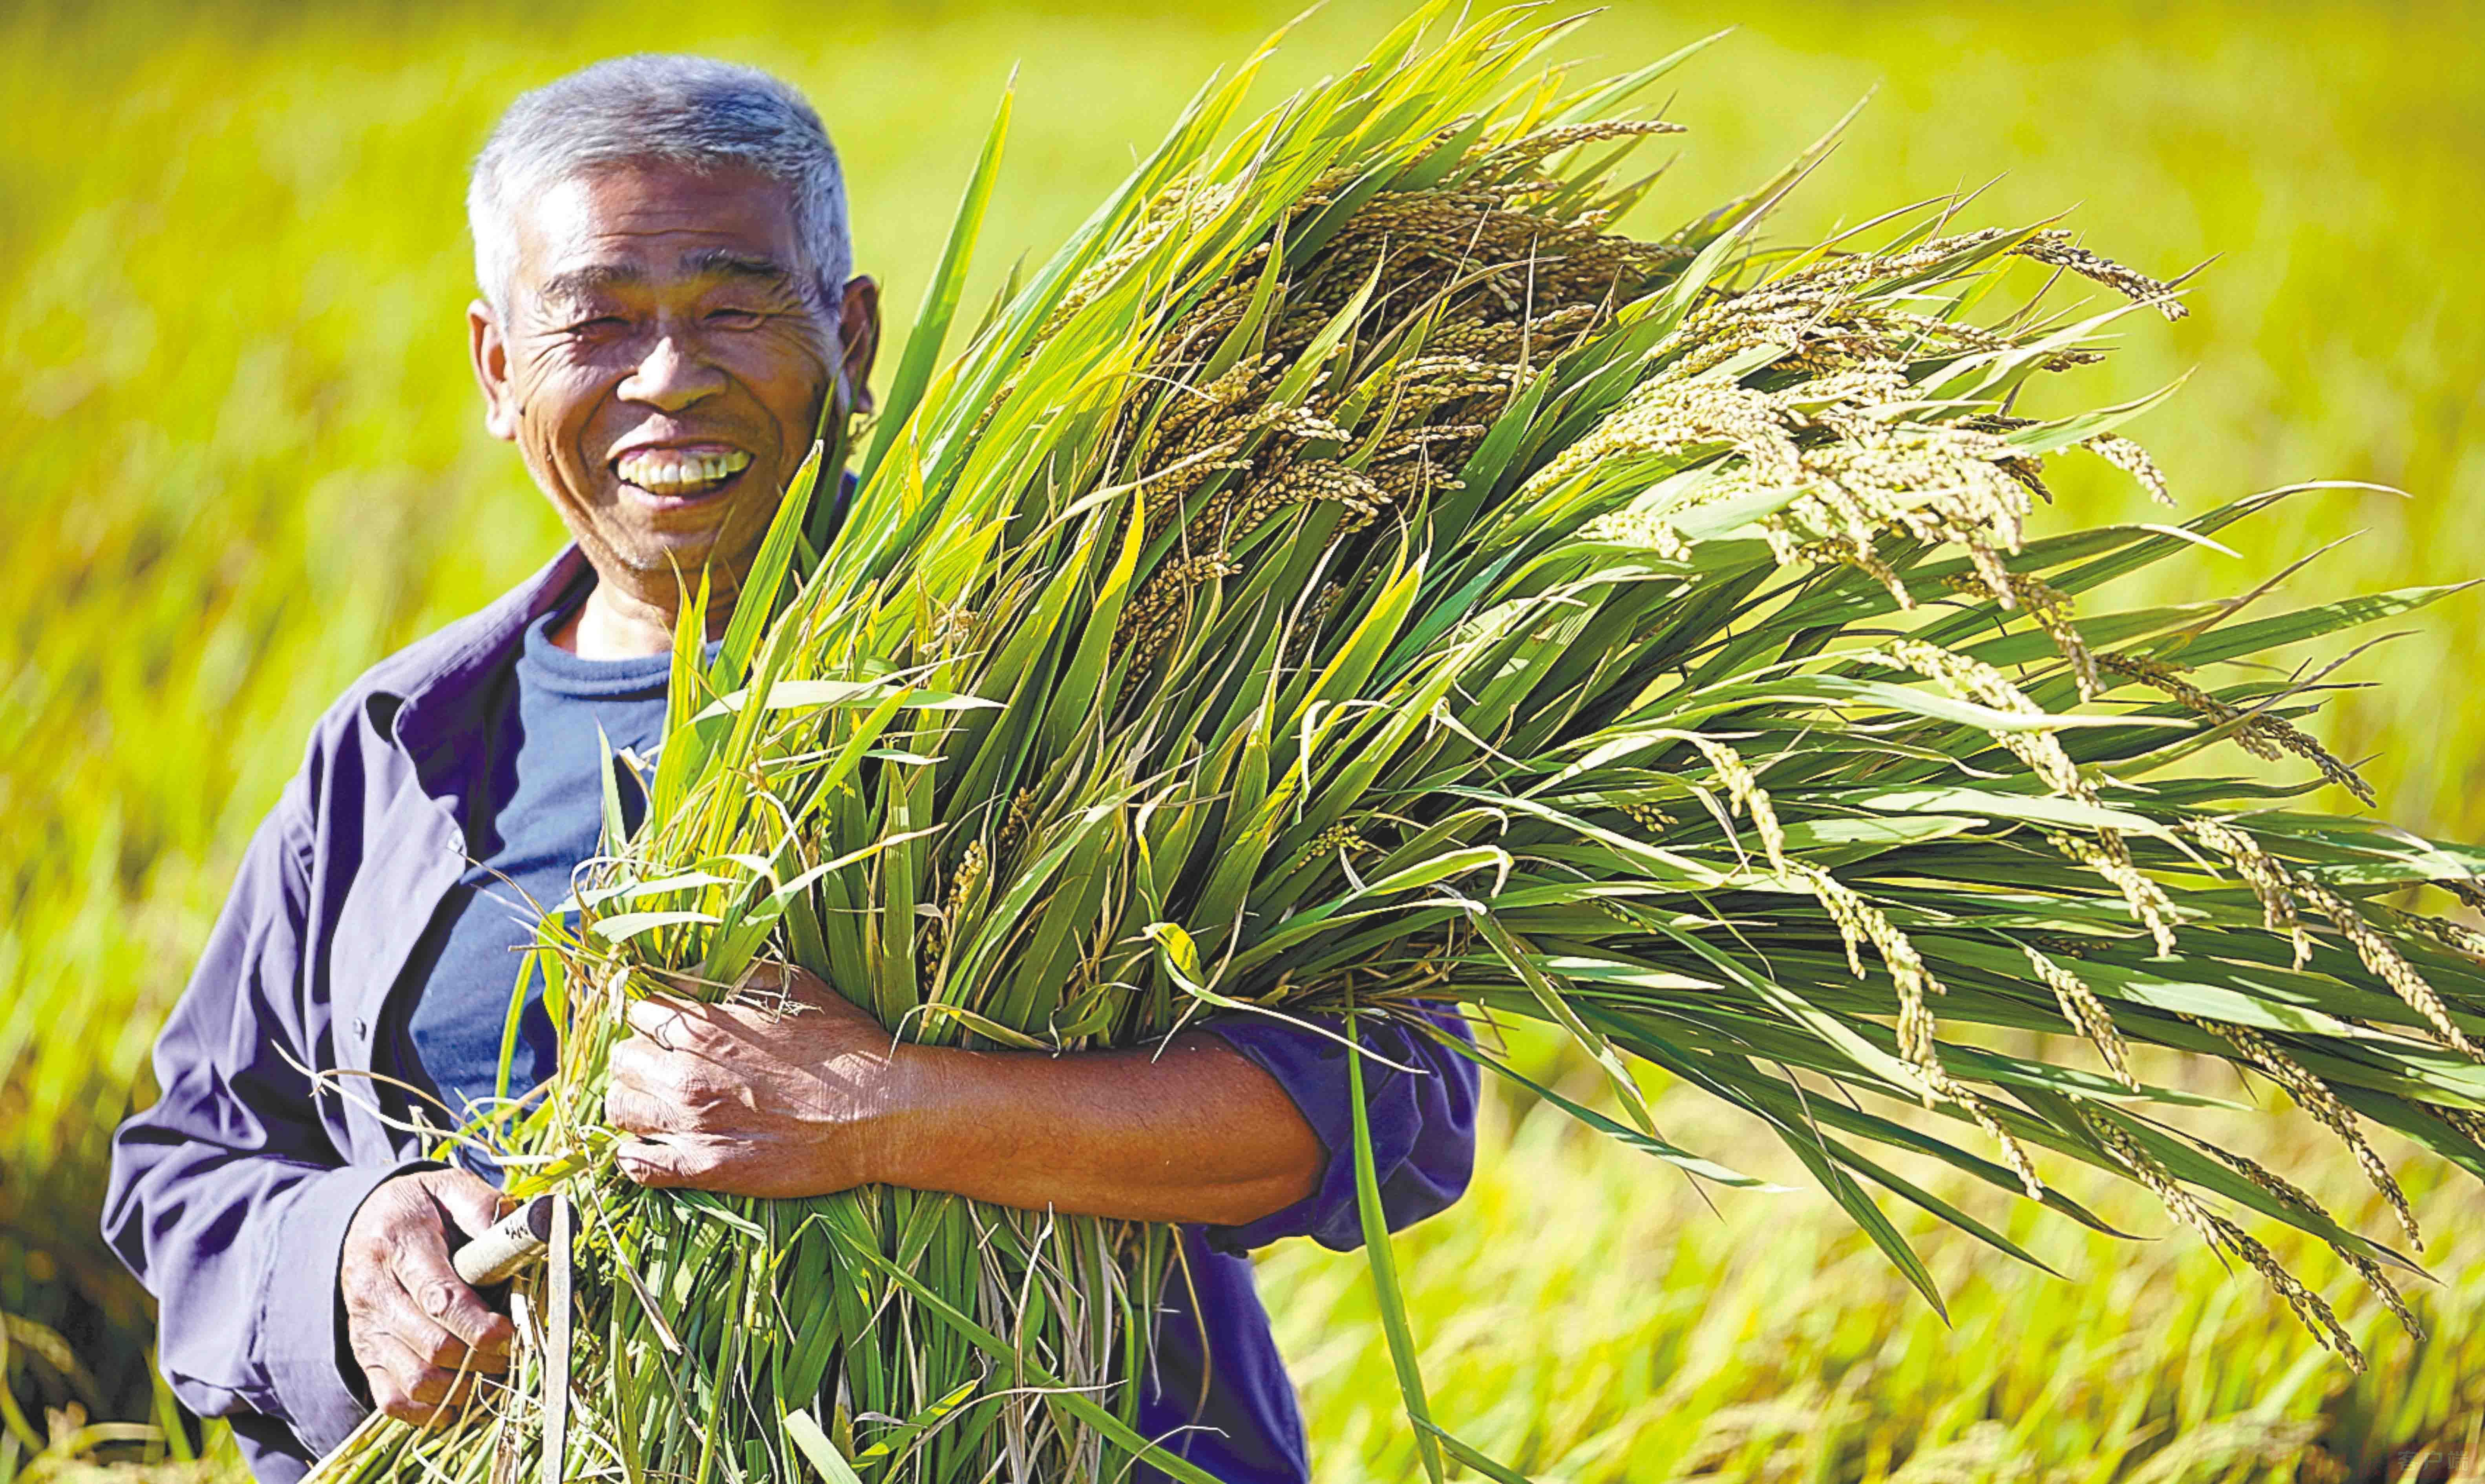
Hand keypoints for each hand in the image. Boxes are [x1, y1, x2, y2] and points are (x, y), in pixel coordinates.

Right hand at [339, 1168, 516, 1425]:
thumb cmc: (422, 1208)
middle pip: (432, 1345)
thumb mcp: (450, 1188)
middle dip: (480, 1357)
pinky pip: (392, 1399)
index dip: (480, 1325)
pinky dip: (429, 1410)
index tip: (511, 1332)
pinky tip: (460, 1395)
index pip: (440, 1298)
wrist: (365, 1221)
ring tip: (492, 1370)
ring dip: (461, 1386)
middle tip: (511, 1351)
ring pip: (415, 1379)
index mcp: (399, 1244)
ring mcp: (366, 1328)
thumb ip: (485, 1207)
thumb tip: (525, 1227)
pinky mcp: (364, 1354)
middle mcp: (374, 1291)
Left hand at [605, 964, 905, 1197]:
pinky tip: (649, 1146)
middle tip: (663, 1064)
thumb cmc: (844, 1046)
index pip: (641, 1012)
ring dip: (632, 1101)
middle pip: (622, 1059)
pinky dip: (634, 1155)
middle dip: (640, 1056)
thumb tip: (692, 976)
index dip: (654, 1016)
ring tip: (655, 1103)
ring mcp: (693, 1125)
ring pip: (620, 1109)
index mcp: (705, 1026)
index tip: (669, 1026)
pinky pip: (639, 1166)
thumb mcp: (797, 986)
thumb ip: (737, 977)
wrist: (879, 1111)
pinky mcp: (706, 1169)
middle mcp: (687, 1074)